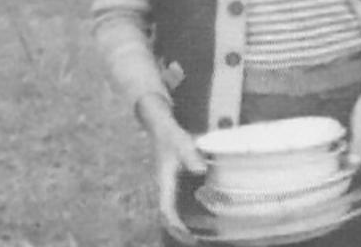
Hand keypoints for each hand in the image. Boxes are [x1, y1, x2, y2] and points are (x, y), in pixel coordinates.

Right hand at [138, 94, 206, 244]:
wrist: (159, 126)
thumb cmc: (170, 135)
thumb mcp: (182, 143)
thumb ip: (191, 155)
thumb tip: (200, 170)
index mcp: (164, 181)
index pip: (166, 209)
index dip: (175, 225)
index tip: (187, 235)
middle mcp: (163, 186)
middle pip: (166, 214)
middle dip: (177, 230)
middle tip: (193, 240)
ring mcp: (165, 184)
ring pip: (168, 209)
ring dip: (178, 223)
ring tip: (193, 234)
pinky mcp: (170, 181)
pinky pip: (172, 203)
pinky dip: (181, 213)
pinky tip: (194, 214)